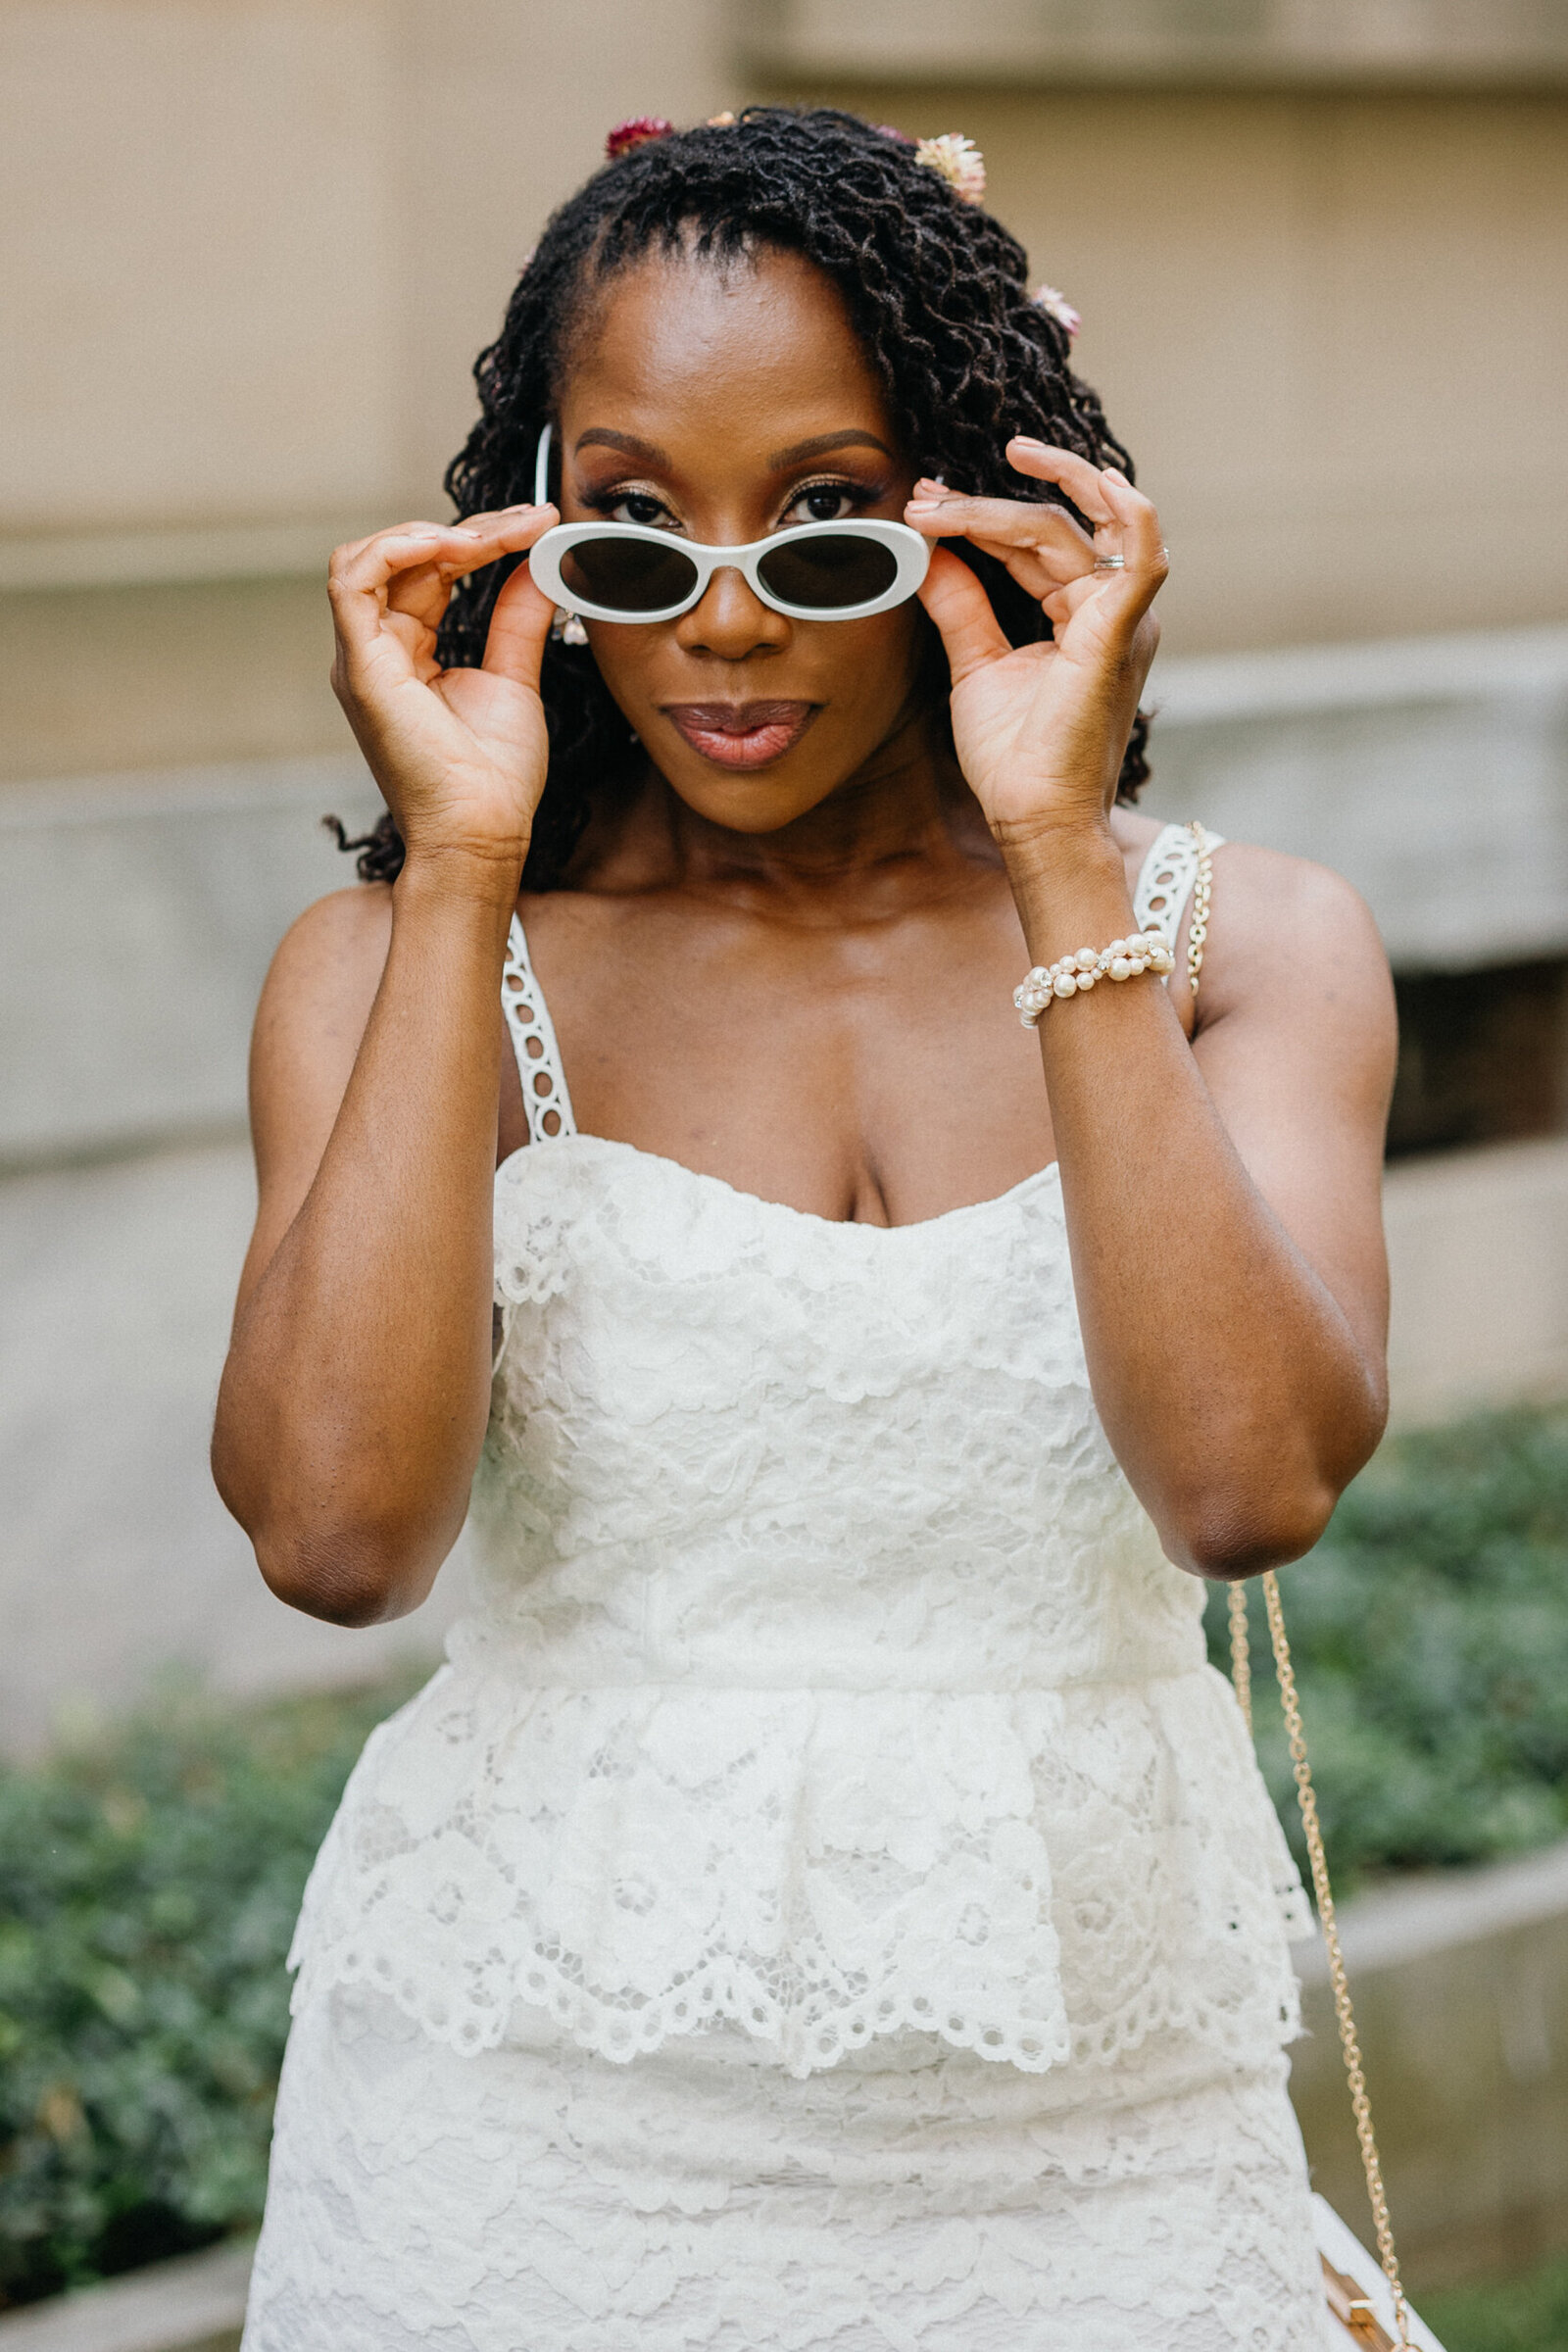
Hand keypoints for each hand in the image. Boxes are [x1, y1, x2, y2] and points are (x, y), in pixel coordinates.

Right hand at [326, 504, 559, 878]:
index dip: (482, 539)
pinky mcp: (360, 668)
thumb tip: (535, 564)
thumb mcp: (514, 677)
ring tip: (493, 536)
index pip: (430, 571)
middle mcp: (376, 651)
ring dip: (434, 534)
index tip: (539, 525)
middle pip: (404, 558)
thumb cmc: (494, 777)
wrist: (483, 831)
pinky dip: (398, 550)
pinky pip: (353, 581)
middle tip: (531, 522)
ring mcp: (362, 659)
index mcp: (407, 654)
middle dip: (471, 529)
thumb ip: (517, 618)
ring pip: (369, 558)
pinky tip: (453, 546)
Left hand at [906, 442, 1166, 848]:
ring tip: (943, 497)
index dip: (977, 517)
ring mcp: (1119, 617)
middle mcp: (1107, 608)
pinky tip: (1103, 481)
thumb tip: (927, 551)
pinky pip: (1145, 558)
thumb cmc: (1016, 757)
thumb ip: (960, 604)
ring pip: (1068, 531)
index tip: (923, 502)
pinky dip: (1132, 513)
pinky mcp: (1122, 632)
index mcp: (1081, 614)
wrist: (1033, 816)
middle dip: (981, 506)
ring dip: (1002, 507)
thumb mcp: (976, 664)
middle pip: (1048, 527)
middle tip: (923, 494)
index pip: (1032, 543)